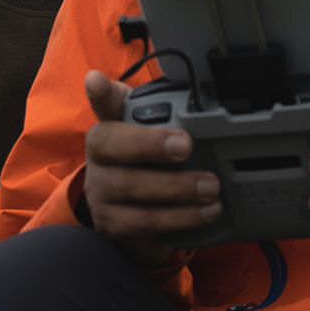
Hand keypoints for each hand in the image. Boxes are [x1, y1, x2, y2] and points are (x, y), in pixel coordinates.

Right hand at [74, 71, 219, 267]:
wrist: (129, 210)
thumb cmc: (146, 162)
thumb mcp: (154, 134)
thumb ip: (168, 112)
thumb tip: (199, 95)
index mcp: (108, 131)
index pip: (100, 106)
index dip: (99, 93)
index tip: (98, 80)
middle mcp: (98, 164)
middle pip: (116, 154)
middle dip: (152, 149)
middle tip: (187, 147)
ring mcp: (103, 199)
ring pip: (134, 198)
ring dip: (178, 196)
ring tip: (212, 192)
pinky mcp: (114, 229)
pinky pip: (145, 230)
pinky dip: (179, 223)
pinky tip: (204, 215)